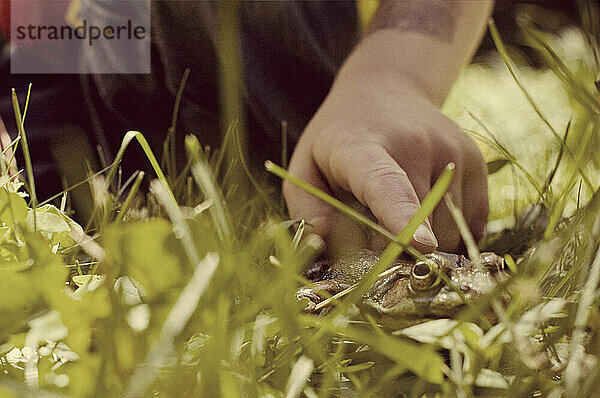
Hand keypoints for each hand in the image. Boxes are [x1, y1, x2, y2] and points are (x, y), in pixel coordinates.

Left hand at [284, 70, 487, 253]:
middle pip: (421, 224)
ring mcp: (453, 152)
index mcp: (365, 148)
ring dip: (424, 242)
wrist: (387, 90)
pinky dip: (449, 233)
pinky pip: (469, 226)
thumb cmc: (340, 139)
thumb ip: (307, 209)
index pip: (386, 184)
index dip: (401, 216)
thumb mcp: (305, 167)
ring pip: (449, 231)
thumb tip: (324, 243)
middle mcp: (418, 145)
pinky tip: (425, 209)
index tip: (418, 244)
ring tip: (398, 208)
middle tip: (373, 225)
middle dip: (397, 248)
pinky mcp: (477, 163)